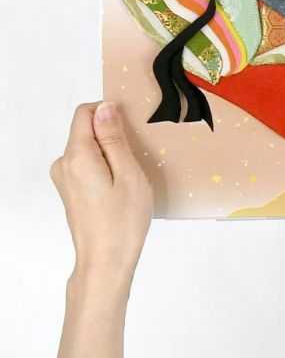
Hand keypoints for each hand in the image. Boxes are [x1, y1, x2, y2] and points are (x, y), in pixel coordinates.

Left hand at [51, 101, 152, 288]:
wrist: (106, 262)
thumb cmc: (122, 220)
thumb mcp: (127, 172)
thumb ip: (113, 138)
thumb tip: (104, 108)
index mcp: (77, 156)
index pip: (85, 113)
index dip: (109, 112)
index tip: (130, 129)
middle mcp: (64, 164)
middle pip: (86, 130)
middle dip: (112, 134)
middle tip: (136, 157)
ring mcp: (65, 179)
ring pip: (89, 147)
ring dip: (110, 151)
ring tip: (131, 175)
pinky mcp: (71, 190)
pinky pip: (87, 163)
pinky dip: (105, 165)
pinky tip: (121, 186)